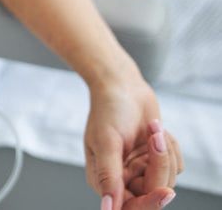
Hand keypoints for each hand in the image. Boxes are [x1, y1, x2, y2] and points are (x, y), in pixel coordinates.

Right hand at [85, 72, 182, 208]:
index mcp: (104, 179)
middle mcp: (122, 177)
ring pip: (167, 179)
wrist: (123, 84)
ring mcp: (140, 168)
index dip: (149, 203)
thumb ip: (109, 176)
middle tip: (156, 139)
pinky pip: (176, 166)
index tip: (164, 193)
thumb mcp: (106, 141)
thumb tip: (108, 208)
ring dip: (165, 151)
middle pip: (153, 193)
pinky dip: (171, 146)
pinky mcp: (154, 158)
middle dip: (158, 165)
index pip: (129, 207)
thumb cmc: (109, 108)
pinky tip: (156, 129)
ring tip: (152, 127)